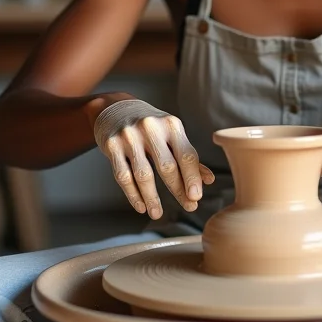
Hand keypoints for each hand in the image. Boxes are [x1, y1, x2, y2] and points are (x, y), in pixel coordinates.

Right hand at [92, 98, 213, 219]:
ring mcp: (129, 136)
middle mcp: (151, 128)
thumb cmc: (151, 125)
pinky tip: (141, 206)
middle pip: (167, 166)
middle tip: (188, 207)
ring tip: (157, 213)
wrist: (116, 108)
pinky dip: (133, 194)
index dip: (192, 177)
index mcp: (171, 124)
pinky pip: (123, 175)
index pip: (186, 154)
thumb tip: (209, 180)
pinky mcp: (111, 145)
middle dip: (178, 189)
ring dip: (152, 197)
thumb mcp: (172, 133)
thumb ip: (188, 156)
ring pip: (143, 174)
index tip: (196, 197)